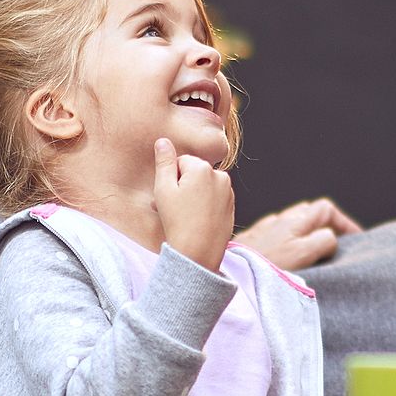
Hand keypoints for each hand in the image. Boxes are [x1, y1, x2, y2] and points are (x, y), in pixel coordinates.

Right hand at [151, 136, 235, 270]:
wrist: (198, 254)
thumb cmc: (177, 222)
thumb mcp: (163, 189)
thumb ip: (164, 162)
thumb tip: (163, 141)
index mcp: (203, 168)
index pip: (180, 163)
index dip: (170, 179)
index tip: (166, 197)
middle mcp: (220, 176)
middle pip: (194, 174)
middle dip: (181, 187)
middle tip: (171, 209)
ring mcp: (228, 192)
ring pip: (203, 187)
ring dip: (192, 196)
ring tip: (182, 217)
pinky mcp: (231, 207)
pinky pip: (213, 199)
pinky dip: (204, 206)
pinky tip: (196, 222)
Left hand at [237, 197, 363, 269]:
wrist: (220, 274)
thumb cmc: (260, 268)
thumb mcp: (301, 255)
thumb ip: (322, 242)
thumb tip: (332, 238)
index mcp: (295, 223)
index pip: (327, 211)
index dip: (344, 224)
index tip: (355, 240)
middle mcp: (280, 221)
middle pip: (312, 212)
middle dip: (329, 223)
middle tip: (340, 241)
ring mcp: (264, 229)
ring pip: (294, 220)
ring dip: (309, 229)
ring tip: (316, 247)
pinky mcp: (251, 240)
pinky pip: (277, 231)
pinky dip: (289, 237)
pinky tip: (287, 252)